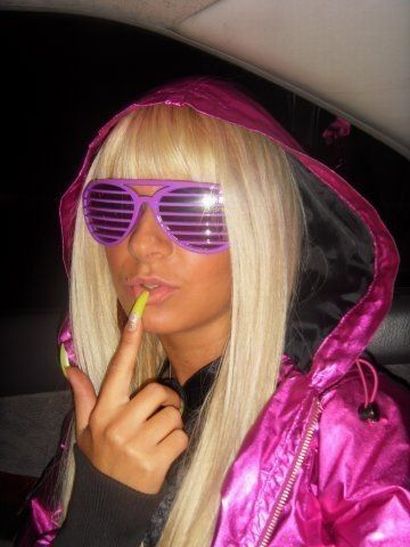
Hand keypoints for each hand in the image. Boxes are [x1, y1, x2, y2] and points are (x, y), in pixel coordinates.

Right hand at [65, 296, 187, 493]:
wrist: (110, 502)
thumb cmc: (101, 458)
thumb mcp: (86, 429)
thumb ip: (83, 396)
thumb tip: (70, 367)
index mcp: (104, 412)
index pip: (117, 369)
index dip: (128, 342)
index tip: (137, 317)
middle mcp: (118, 425)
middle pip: (158, 391)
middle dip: (166, 401)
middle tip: (160, 414)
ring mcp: (136, 444)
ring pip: (173, 415)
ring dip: (172, 425)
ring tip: (157, 438)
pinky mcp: (155, 461)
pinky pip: (181, 437)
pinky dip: (179, 443)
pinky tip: (164, 453)